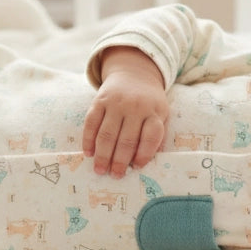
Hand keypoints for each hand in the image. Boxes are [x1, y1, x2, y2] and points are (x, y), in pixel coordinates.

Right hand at [83, 47, 169, 176]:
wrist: (134, 73)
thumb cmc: (149, 101)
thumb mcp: (162, 113)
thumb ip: (158, 135)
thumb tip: (149, 161)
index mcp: (155, 112)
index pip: (151, 137)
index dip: (144, 155)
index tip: (136, 167)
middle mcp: (136, 107)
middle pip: (127, 139)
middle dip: (120, 161)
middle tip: (115, 176)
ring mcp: (116, 103)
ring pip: (107, 134)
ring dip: (102, 155)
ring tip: (100, 170)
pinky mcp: (100, 100)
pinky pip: (91, 123)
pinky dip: (88, 140)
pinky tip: (88, 153)